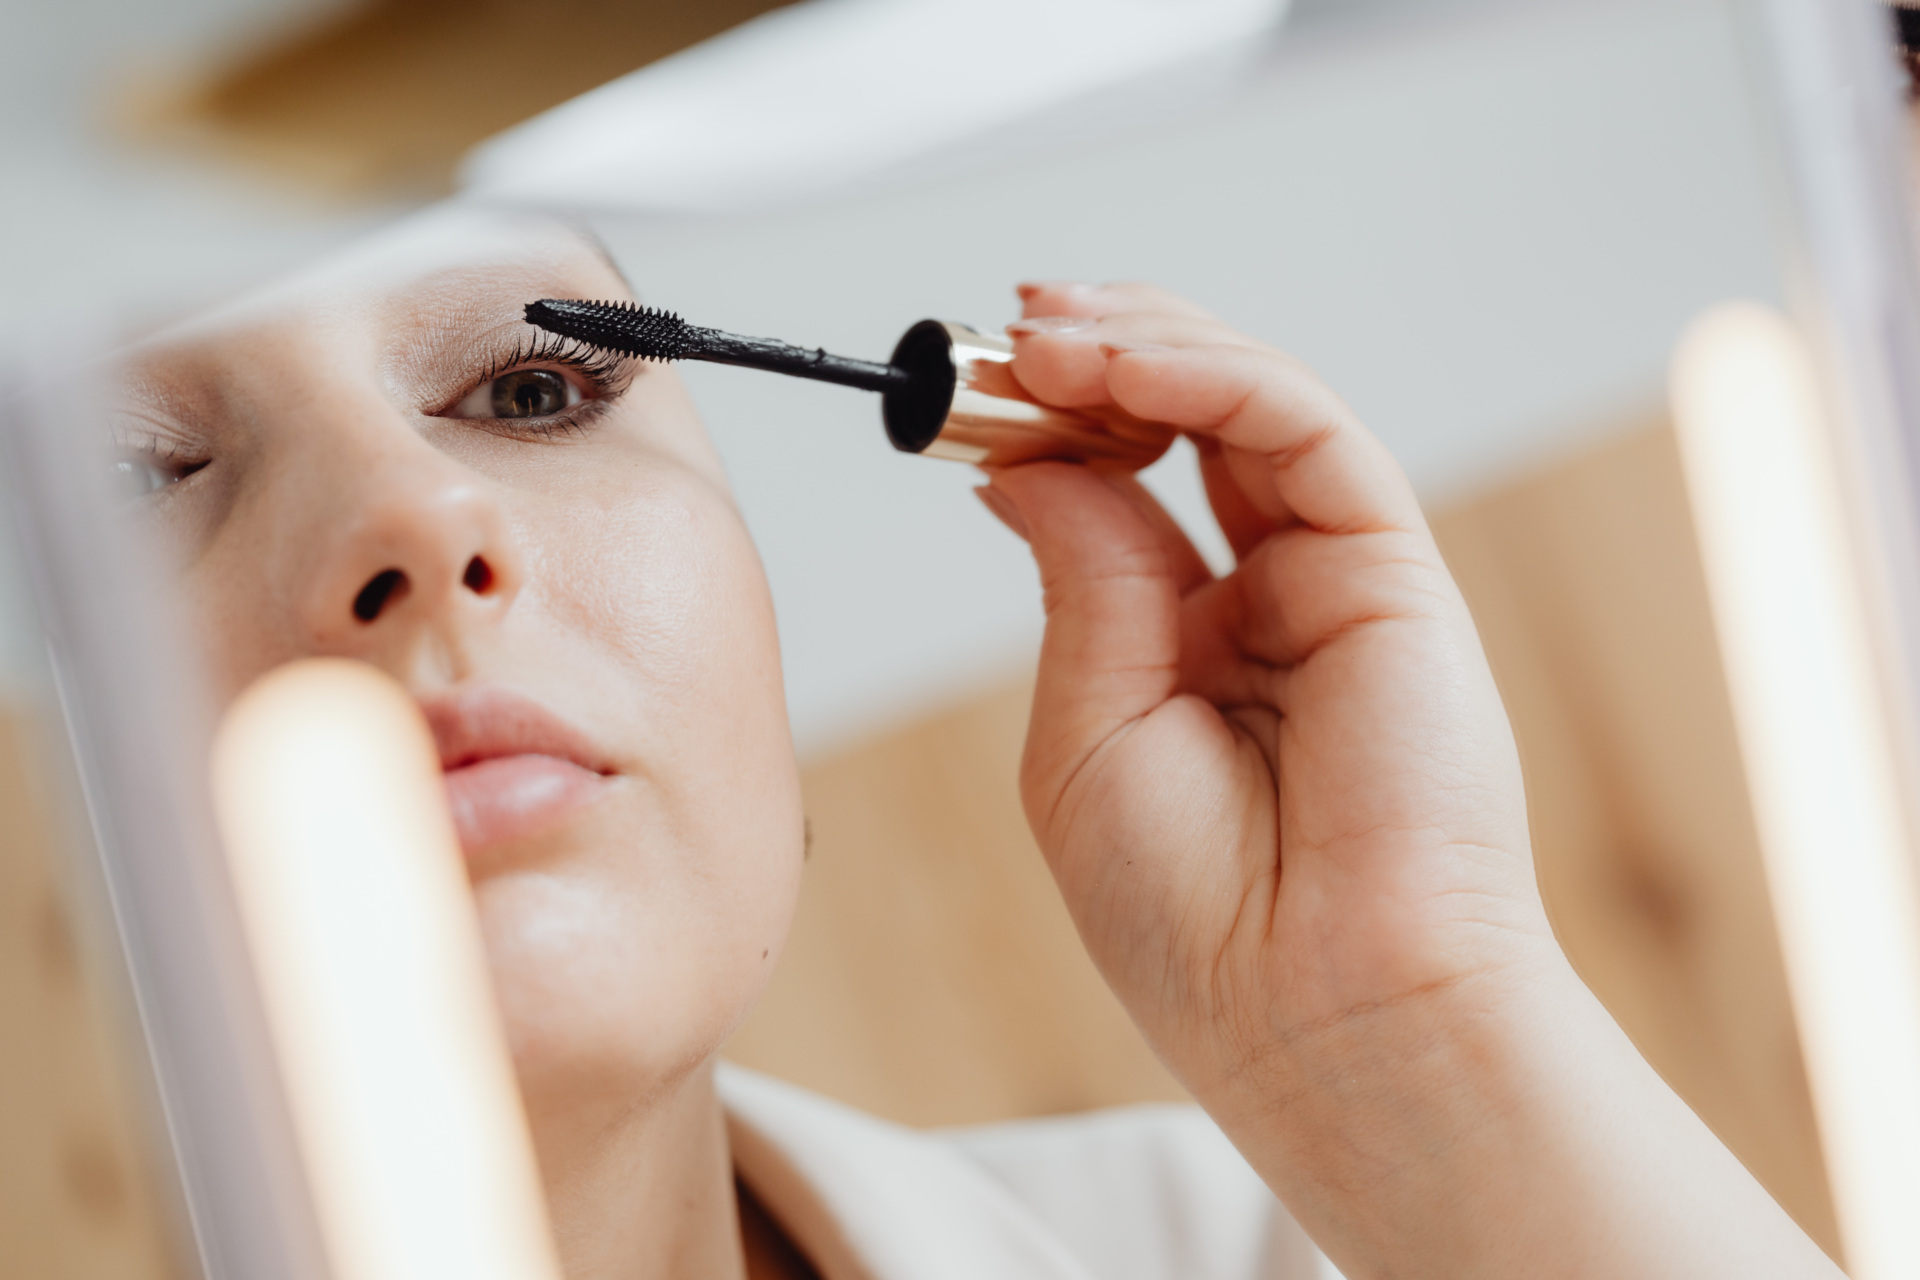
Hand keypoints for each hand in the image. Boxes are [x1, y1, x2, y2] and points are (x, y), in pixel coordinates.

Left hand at [979, 282, 1839, 1278]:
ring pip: (1247, 403)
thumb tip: (1032, 461)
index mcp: (1189, 646)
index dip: (1050, 421)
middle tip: (1001, 330)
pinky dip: (1212, 378)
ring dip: (1139, 347)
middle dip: (1090, 361)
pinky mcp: (1393, 571)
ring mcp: (1334, 577)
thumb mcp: (1087, 732)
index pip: (1123, 488)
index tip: (964, 383)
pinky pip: (1304, 431)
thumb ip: (1083, 580)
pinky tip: (1120, 370)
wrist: (1320, 1016)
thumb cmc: (1201, 920)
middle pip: (1184, 424)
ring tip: (1041, 331)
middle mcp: (1267, 596)